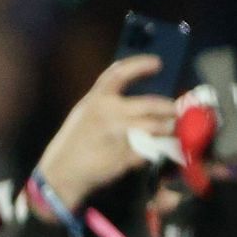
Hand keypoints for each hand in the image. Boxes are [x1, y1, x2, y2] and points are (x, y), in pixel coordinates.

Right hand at [35, 57, 178, 207]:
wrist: (61, 173)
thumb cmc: (74, 142)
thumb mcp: (84, 113)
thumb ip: (106, 102)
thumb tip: (135, 98)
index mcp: (96, 99)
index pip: (120, 73)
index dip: (140, 65)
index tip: (157, 63)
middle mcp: (109, 112)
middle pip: (151, 104)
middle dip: (168, 108)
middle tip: (175, 111)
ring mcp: (119, 134)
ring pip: (157, 127)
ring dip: (169, 128)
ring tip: (171, 130)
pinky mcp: (126, 155)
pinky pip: (152, 148)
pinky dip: (159, 148)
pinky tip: (160, 148)